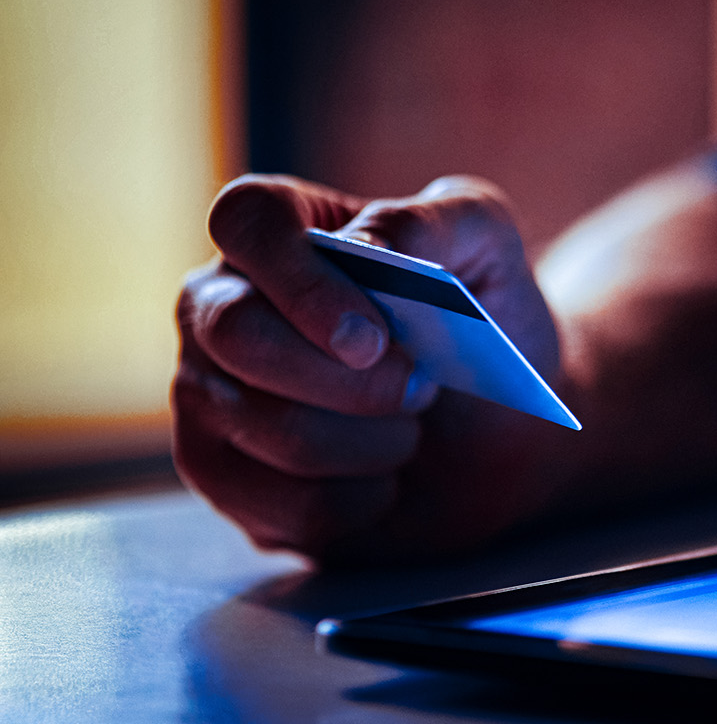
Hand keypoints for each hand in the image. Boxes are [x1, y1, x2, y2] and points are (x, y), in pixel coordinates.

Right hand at [174, 174, 575, 559]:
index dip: (304, 279)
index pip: (245, 219)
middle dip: (351, 378)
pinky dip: (362, 501)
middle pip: (237, 332)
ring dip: (374, 441)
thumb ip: (438, 220)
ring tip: (409, 428)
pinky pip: (281, 504)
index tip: (372, 336)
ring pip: (270, 426)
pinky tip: (384, 479)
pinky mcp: (221, 475)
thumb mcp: (490, 247)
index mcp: (278, 231)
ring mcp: (206, 392)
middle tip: (421, 387)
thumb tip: (366, 244)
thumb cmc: (486, 322)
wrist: (504, 427)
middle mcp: (218, 304)